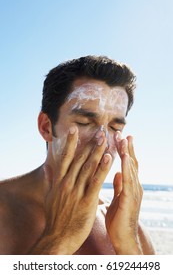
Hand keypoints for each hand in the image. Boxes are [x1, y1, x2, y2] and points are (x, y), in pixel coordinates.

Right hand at [31, 127, 111, 254]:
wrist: (57, 237)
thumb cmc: (54, 217)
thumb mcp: (48, 197)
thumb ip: (49, 181)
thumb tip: (47, 169)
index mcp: (58, 181)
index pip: (64, 157)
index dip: (70, 143)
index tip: (74, 129)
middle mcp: (67, 183)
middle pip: (80, 159)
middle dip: (90, 143)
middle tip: (99, 131)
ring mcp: (76, 191)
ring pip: (89, 167)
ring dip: (98, 151)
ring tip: (105, 139)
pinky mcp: (87, 201)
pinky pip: (96, 181)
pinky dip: (102, 168)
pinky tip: (109, 158)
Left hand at [105, 132, 142, 253]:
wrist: (123, 238)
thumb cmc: (119, 219)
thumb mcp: (118, 198)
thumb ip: (119, 185)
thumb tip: (117, 173)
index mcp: (129, 185)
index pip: (127, 164)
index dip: (123, 150)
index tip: (119, 137)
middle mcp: (133, 186)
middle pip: (130, 162)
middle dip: (126, 147)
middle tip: (121, 132)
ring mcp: (134, 191)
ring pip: (131, 168)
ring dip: (127, 152)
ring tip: (123, 139)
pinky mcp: (130, 198)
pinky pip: (128, 180)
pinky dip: (127, 167)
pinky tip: (125, 157)